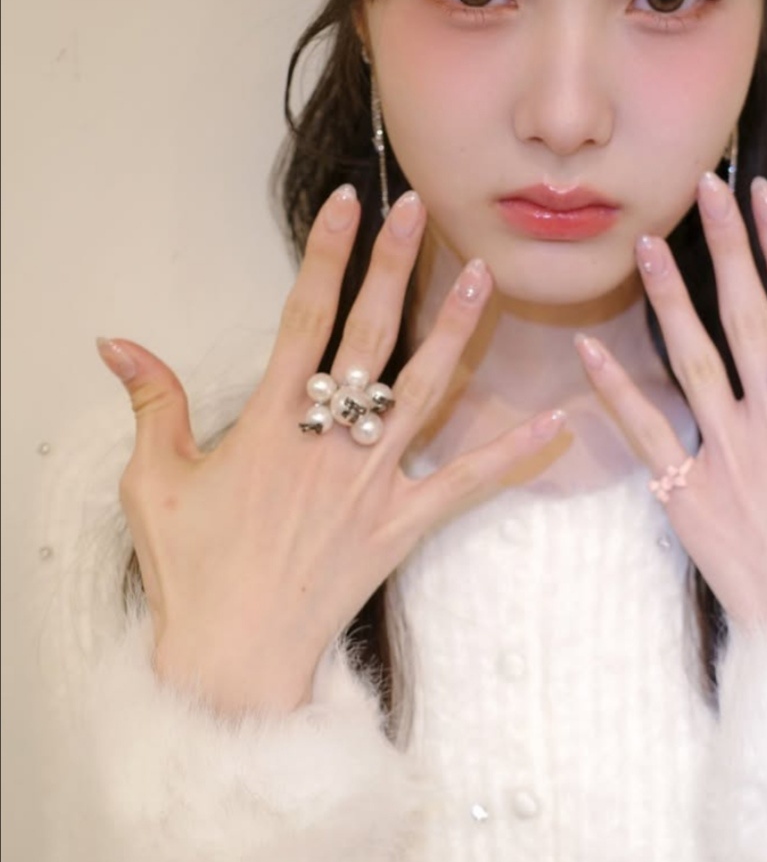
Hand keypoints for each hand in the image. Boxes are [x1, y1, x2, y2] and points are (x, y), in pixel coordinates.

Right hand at [98, 185, 566, 712]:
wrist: (233, 656)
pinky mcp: (401, 525)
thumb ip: (151, 403)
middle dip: (394, 267)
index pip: (303, 318)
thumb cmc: (192, 572)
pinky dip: (511, 454)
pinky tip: (554, 423)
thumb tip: (117, 342)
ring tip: (485, 276)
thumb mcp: (154, 482)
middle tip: (418, 210)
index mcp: (269, 422)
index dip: (327, 256)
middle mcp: (329, 442)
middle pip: (369, 336)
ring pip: (424, 391)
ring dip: (456, 331)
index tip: (348, 205)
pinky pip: (466, 483)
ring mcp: (372, 482)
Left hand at [575, 174, 766, 657]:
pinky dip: (613, 389)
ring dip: (665, 297)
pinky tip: (587, 345)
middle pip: (742, 315)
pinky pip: (645, 434)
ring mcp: (722, 457)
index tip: (763, 197)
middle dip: (723, 246)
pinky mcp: (688, 498)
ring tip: (643, 244)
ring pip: (688, 359)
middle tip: (702, 190)